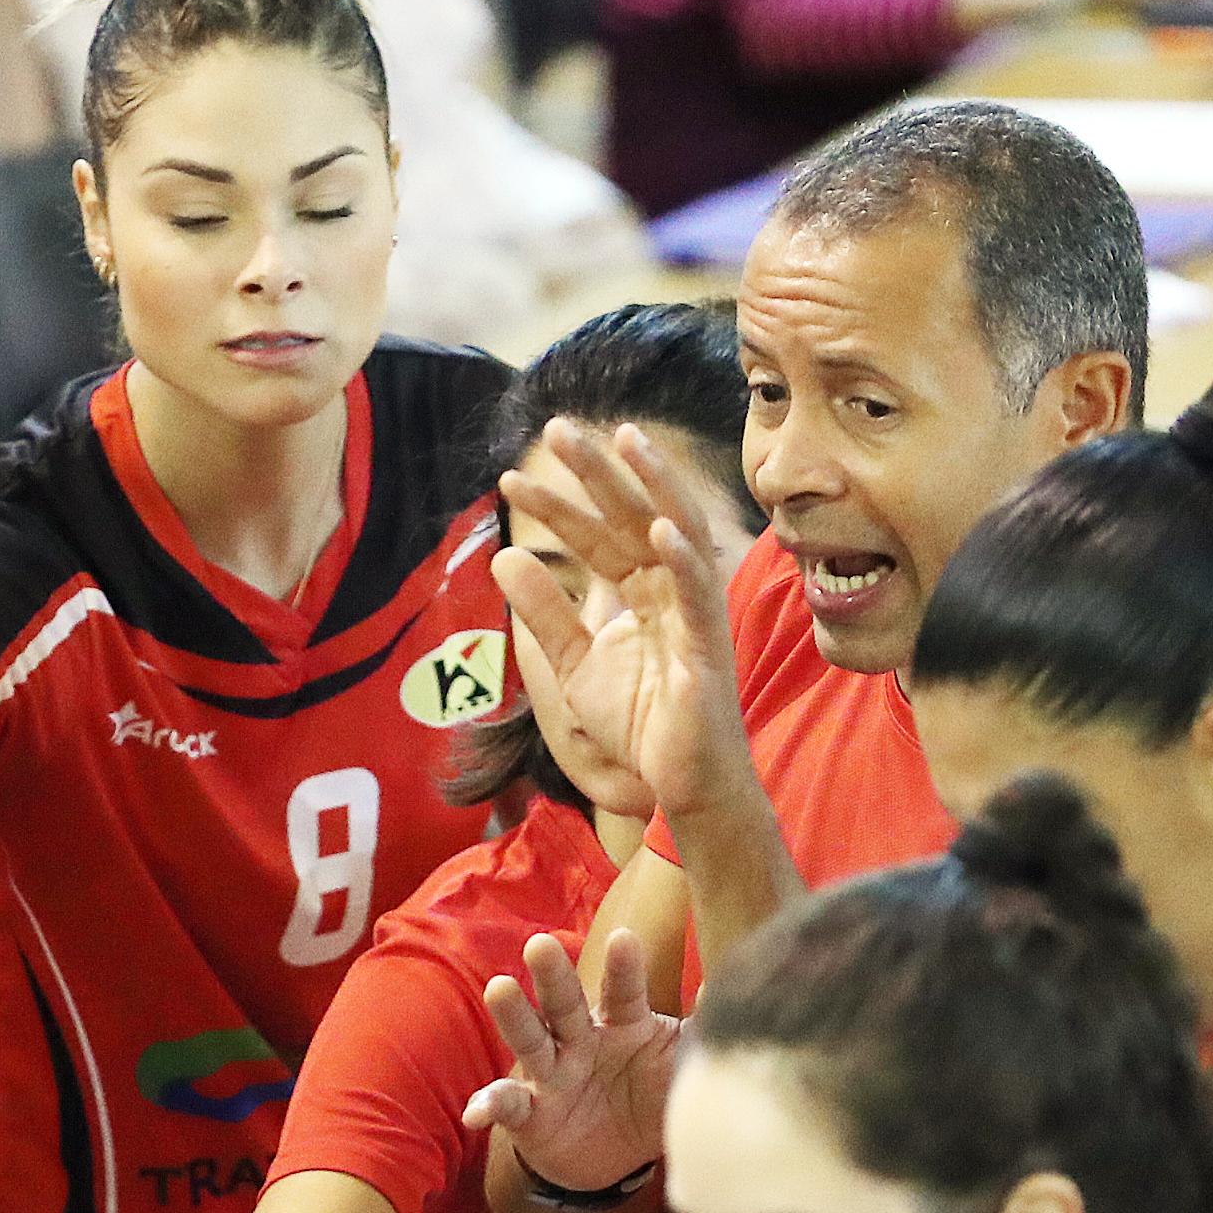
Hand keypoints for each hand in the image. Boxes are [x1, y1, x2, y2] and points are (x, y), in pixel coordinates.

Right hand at [466, 927, 682, 1197]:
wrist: (616, 1156)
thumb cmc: (651, 1096)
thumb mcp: (680, 1067)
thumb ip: (701, 1035)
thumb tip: (728, 995)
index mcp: (623, 1024)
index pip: (624, 992)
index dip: (623, 968)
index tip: (625, 939)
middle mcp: (582, 1041)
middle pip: (565, 1003)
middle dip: (553, 975)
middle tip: (542, 943)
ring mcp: (552, 1075)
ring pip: (531, 1041)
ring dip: (514, 1016)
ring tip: (498, 988)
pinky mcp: (530, 1113)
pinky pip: (507, 1106)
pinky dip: (490, 1106)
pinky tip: (475, 1113)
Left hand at [492, 421, 753, 832]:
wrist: (679, 784)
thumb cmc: (641, 724)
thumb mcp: (574, 665)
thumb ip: (545, 613)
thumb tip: (504, 556)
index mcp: (644, 591)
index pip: (598, 536)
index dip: (557, 506)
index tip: (510, 479)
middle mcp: (673, 589)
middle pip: (637, 516)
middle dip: (601, 471)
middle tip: (560, 428)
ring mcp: (695, 612)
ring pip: (679, 533)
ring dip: (655, 486)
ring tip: (626, 440)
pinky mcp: (708, 647)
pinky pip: (699, 595)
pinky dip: (683, 559)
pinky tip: (659, 528)